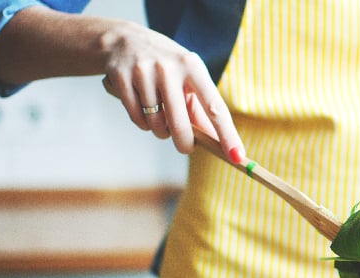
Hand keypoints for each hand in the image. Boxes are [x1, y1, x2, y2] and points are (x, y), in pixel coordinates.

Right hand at [99, 21, 244, 162]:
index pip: (215, 107)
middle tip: (186, 148)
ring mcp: (144, 71)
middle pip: (181, 124)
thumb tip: (218, 143)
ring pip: (156, 124)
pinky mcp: (121, 78)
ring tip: (160, 116)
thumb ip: (201, 109)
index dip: (227, 134)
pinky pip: (137, 118)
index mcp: (193, 66)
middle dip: (184, 143)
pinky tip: (143, 109)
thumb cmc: (166, 66)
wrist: (123, 40)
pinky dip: (142, 122)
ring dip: (160, 130)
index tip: (237, 156)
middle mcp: (169, 67)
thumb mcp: (188, 77)